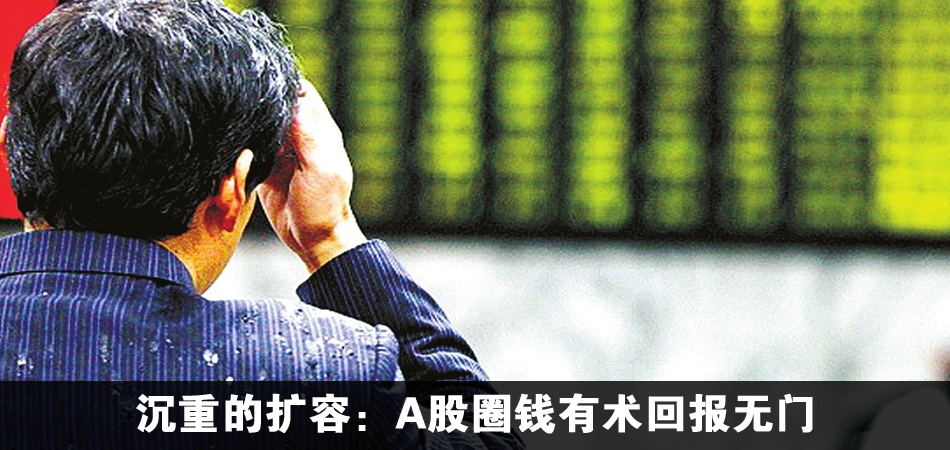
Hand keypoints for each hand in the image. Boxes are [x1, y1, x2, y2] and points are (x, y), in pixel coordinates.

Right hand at [257, 79, 366, 271]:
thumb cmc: (324, 207)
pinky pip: (247, 154)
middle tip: (238, 113)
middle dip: (255, 108)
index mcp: (318, 131)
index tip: (258, 79)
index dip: (281, 83)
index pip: (299, 93)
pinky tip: (235, 164)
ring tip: (238, 146)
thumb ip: (307, 136)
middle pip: (273, 107)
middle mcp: (299, 137)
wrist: (314, 240)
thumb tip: (294, 100)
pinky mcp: (265, 169)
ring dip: (244, 135)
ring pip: (256, 129)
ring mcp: (281, 153)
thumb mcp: (320, 169)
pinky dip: (239, 157)